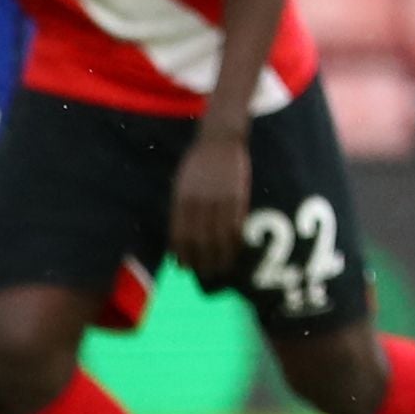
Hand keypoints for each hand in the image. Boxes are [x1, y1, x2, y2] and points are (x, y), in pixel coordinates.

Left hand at [168, 127, 251, 285]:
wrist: (220, 138)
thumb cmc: (199, 162)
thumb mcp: (182, 183)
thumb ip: (180, 208)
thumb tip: (178, 237)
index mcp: (182, 200)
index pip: (179, 236)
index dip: (182, 255)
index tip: (184, 268)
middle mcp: (198, 203)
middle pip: (198, 242)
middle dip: (201, 262)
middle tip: (205, 275)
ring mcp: (218, 201)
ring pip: (218, 238)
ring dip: (220, 258)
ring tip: (222, 270)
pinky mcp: (237, 198)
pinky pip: (235, 227)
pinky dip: (235, 243)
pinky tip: (235, 252)